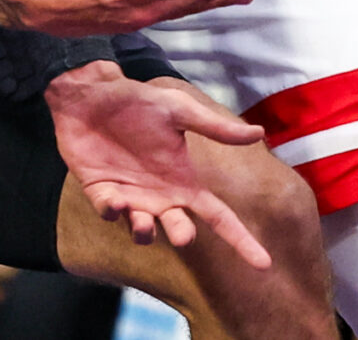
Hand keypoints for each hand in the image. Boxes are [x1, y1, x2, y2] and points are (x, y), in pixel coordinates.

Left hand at [45, 65, 271, 268]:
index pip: (220, 217)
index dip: (241, 241)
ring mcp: (131, 197)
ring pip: (143, 231)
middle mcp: (161, 196)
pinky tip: (115, 200)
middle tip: (184, 235)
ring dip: (145, 231)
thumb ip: (215, 128)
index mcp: (185, 180)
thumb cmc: (138, 102)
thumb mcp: (180, 111)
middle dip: (182, 235)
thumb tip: (260, 132)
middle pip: (180, 229)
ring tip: (144, 224)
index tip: (263, 264)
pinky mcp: (101, 192)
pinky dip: (112, 211)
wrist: (94, 94)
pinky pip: (108, 212)